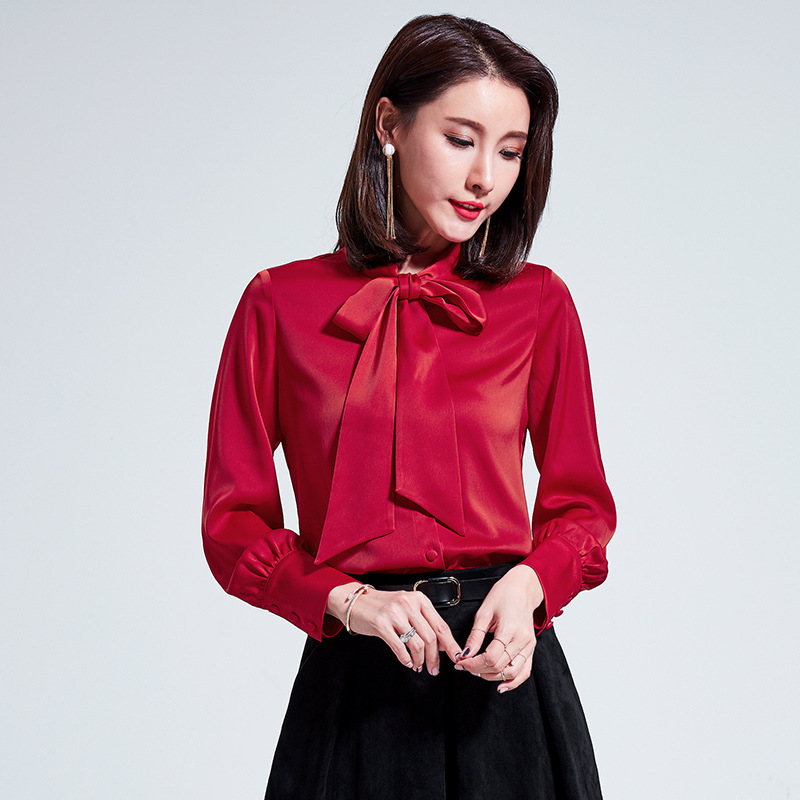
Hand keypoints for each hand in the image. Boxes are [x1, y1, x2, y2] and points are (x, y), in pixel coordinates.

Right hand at [326, 583, 462, 674]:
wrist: (357, 601)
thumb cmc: (384, 606)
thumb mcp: (408, 607)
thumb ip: (424, 622)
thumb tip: (442, 644)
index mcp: (419, 599)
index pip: (441, 625)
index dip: (450, 644)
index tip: (456, 656)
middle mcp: (408, 604)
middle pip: (430, 637)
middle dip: (435, 658)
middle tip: (434, 669)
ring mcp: (394, 614)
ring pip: (417, 644)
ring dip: (420, 660)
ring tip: (419, 666)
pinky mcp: (381, 624)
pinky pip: (399, 647)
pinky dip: (406, 659)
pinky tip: (407, 662)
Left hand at [453, 565, 543, 692]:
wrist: (523, 588)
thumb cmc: (503, 595)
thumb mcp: (484, 612)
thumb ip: (475, 636)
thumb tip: (464, 654)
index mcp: (509, 629)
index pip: (490, 657)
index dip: (473, 664)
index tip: (461, 662)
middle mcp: (522, 640)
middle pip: (499, 667)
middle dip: (478, 670)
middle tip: (464, 666)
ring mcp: (529, 646)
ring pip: (511, 673)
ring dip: (492, 677)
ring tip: (478, 672)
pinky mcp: (531, 648)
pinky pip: (524, 672)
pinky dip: (513, 682)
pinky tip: (501, 686)